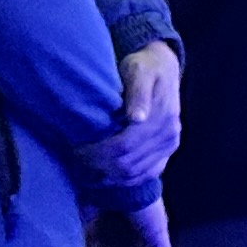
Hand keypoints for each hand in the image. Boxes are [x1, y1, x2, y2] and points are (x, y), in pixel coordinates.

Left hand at [84, 41, 183, 188]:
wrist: (163, 67)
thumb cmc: (144, 66)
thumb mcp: (138, 70)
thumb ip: (138, 93)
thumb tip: (136, 118)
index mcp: (162, 116)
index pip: (124, 146)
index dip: (98, 153)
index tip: (77, 150)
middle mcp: (169, 134)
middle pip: (128, 164)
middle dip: (99, 166)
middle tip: (76, 159)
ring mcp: (170, 145)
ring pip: (136, 174)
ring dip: (109, 177)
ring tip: (86, 169)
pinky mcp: (167, 152)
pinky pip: (147, 175)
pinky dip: (125, 180)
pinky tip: (106, 175)